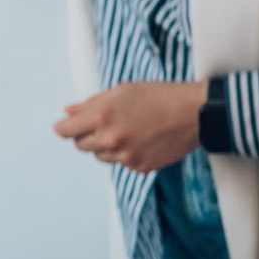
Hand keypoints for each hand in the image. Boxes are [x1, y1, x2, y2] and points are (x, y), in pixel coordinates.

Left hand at [54, 80, 203, 172]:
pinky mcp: (139, 167)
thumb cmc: (157, 96)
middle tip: (107, 123)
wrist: (195, 113)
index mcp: (101, 116)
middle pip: (80, 145)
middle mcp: (110, 139)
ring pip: (100, 155)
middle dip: (87, 134)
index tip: (68, 126)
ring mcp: (124, 156)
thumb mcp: (121, 91)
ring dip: (107, 145)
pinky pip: (121, 162)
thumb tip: (67, 112)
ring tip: (129, 129)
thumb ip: (90, 103)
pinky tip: (143, 139)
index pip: (64, 131)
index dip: (65, 127)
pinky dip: (127, 153)